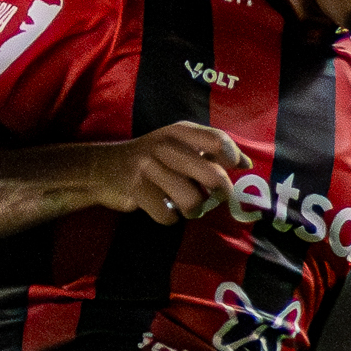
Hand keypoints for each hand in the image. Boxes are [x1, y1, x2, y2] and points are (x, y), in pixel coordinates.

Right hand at [93, 122, 251, 224]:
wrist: (102, 168)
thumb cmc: (150, 159)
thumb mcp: (178, 145)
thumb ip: (210, 151)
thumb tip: (247, 164)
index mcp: (179, 132)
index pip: (217, 140)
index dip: (232, 157)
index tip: (236, 168)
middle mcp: (165, 146)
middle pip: (212, 176)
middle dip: (221, 193)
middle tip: (218, 197)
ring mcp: (149, 168)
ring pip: (192, 200)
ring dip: (194, 209)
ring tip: (187, 205)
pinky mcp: (137, 191)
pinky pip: (169, 215)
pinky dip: (170, 218)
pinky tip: (163, 207)